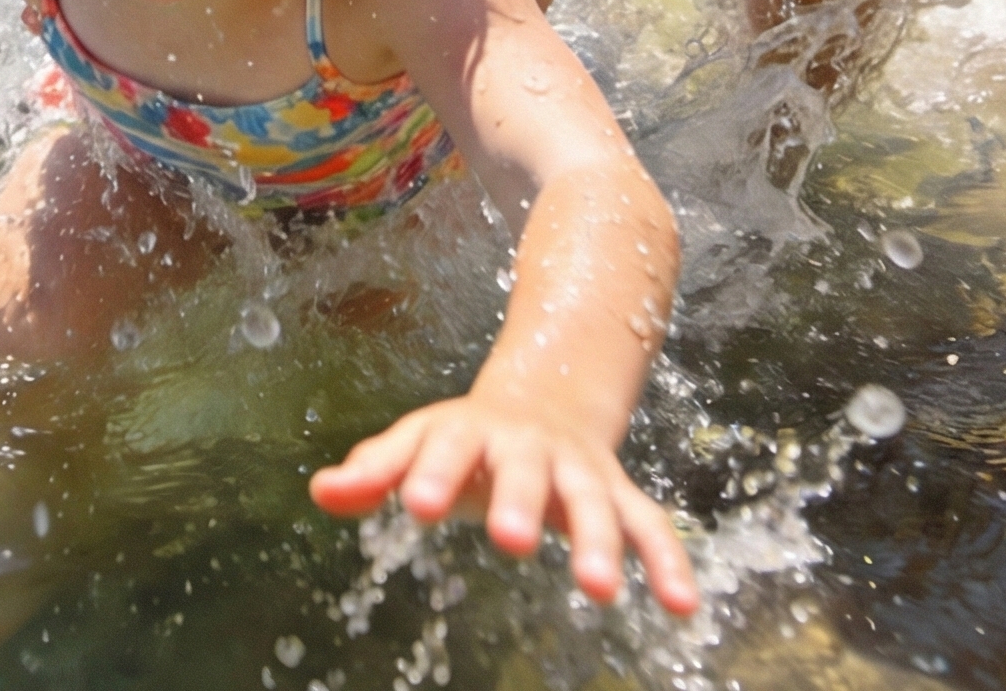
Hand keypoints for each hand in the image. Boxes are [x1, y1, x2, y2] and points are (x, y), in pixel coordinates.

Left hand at [311, 396, 699, 616]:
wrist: (545, 399)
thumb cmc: (468, 439)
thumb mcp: (418, 443)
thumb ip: (375, 470)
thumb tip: (322, 491)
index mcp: (471, 431)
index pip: (445, 447)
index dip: (430, 474)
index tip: (415, 506)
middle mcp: (528, 447)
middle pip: (524, 470)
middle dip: (517, 500)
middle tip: (508, 539)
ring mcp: (579, 470)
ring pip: (594, 501)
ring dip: (600, 542)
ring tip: (600, 590)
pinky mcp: (619, 495)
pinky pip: (649, 524)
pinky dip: (670, 561)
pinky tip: (683, 607)